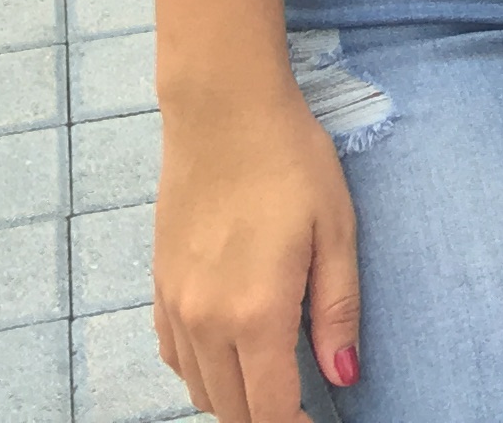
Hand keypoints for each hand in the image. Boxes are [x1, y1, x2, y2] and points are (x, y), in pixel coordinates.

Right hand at [153, 79, 359, 420]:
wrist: (222, 112)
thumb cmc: (290, 163)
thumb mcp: (335, 231)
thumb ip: (337, 311)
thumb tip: (343, 376)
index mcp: (255, 312)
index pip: (268, 410)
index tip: (319, 422)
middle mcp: (205, 320)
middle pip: (230, 409)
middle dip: (266, 417)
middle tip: (303, 406)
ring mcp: (175, 306)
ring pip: (198, 388)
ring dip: (234, 399)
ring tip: (274, 383)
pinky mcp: (158, 288)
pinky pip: (175, 358)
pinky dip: (202, 373)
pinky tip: (231, 353)